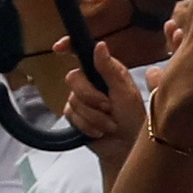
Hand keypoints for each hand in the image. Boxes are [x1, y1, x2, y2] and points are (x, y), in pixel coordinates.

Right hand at [65, 26, 148, 177]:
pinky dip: (87, 125)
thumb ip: (110, 69)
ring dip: (93, 116)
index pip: (81, 51)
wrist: (128, 148)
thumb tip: (99, 44)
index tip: (58, 48)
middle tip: (108, 107)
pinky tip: (99, 131)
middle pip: (73, 78)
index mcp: (104, 70)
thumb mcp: (125, 92)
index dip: (68, 46)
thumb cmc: (134, 119)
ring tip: (110, 124)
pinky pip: (71, 115)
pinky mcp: (75, 116)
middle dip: (91, 97)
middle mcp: (91, 81)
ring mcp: (81, 99)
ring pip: (73, 100)